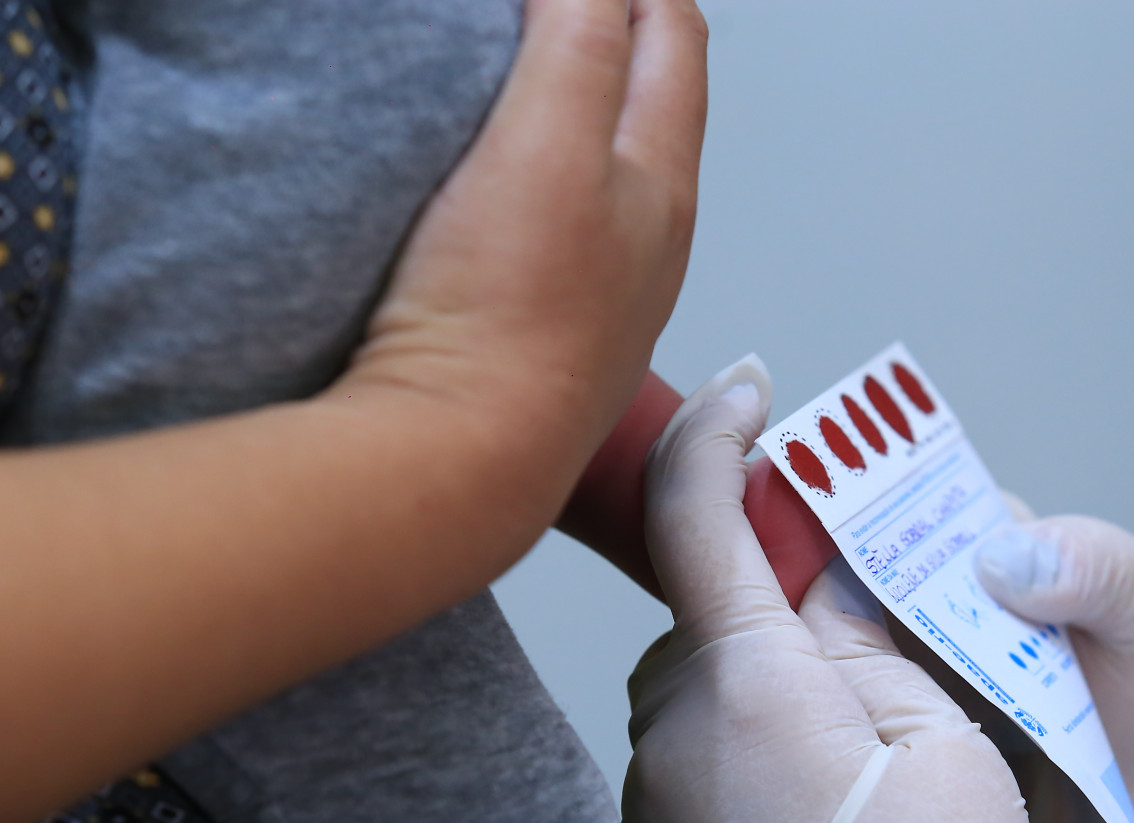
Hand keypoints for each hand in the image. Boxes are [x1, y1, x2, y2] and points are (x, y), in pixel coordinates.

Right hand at [344, 0, 707, 530]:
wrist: (461, 465)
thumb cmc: (510, 319)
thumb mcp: (550, 140)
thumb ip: (579, 40)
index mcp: (661, 184)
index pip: (672, 42)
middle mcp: (646, 244)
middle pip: (647, 109)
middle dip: (613, 39)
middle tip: (562, 10)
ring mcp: (597, 298)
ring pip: (603, 178)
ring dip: (574, 118)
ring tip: (524, 84)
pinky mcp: (541, 340)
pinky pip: (553, 238)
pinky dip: (534, 187)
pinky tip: (490, 196)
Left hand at [624, 358, 1060, 822]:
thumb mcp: (943, 735)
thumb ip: (869, 636)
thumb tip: (821, 572)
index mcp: (743, 681)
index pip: (695, 513)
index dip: (721, 433)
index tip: (750, 390)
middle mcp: (667, 742)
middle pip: (704, 626)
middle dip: (768, 614)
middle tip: (861, 650)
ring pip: (696, 714)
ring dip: (759, 707)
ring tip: (858, 772)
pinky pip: (689, 793)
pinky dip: (742, 783)